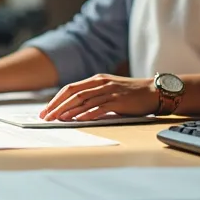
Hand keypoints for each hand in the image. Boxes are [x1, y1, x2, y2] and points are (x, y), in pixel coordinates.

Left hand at [39, 74, 157, 121]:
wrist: (153, 92)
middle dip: (56, 106)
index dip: (56, 99)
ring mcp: (109, 91)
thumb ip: (94, 96)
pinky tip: (77, 119)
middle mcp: (100, 83)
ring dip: (67, 110)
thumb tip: (74, 110)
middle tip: (45, 117)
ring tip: (56, 119)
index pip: (70, 88)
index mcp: (96, 80)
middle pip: (72, 94)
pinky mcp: (118, 101)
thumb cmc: (130, 94)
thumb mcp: (109, 90)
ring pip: (83, 100)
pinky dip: (87, 114)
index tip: (45, 110)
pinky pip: (99, 107)